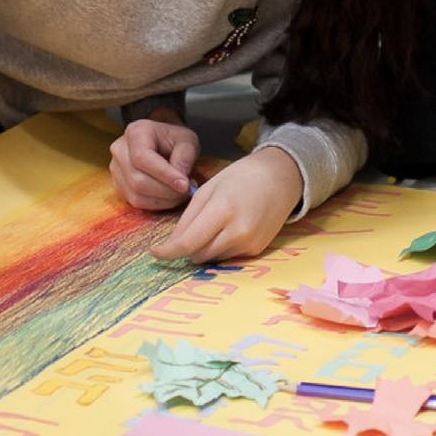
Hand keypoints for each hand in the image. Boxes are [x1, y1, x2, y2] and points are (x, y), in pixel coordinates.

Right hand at [109, 113, 199, 209]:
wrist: (162, 141)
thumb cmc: (174, 139)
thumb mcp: (187, 140)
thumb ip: (186, 156)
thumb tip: (181, 181)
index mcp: (135, 132)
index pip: (142, 158)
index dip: (164, 175)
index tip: (185, 185)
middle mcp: (119, 150)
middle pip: (137, 180)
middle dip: (166, 191)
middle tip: (188, 190)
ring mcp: (116, 170)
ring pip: (136, 195)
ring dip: (163, 200)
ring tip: (181, 193)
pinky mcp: (118, 186)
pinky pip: (135, 202)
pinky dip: (156, 204)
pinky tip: (170, 196)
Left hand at [150, 146, 302, 262]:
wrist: (281, 178)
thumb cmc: (241, 177)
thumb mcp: (209, 189)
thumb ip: (188, 218)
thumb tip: (172, 245)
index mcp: (222, 210)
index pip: (188, 243)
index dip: (168, 251)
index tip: (155, 252)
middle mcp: (237, 231)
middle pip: (198, 254)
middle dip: (187, 246)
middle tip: (192, 228)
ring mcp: (249, 243)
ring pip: (212, 258)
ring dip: (204, 248)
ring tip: (215, 225)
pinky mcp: (256, 250)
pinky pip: (227, 257)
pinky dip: (221, 247)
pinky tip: (230, 229)